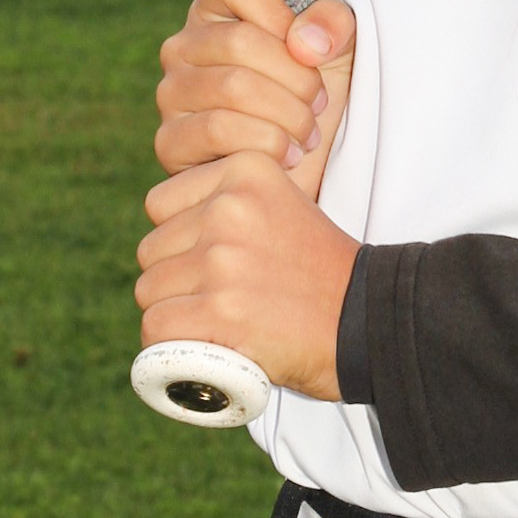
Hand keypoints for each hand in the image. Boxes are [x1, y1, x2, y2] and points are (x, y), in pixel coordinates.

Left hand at [136, 151, 358, 404]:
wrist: (368, 320)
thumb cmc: (319, 273)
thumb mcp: (281, 206)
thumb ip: (229, 202)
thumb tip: (166, 227)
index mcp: (245, 169)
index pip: (159, 205)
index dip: (180, 241)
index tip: (215, 262)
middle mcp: (230, 207)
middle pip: (151, 251)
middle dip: (176, 280)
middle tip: (221, 299)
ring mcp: (222, 258)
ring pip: (149, 290)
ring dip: (174, 314)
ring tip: (217, 323)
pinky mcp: (219, 309)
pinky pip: (156, 327)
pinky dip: (170, 346)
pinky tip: (202, 347)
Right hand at [155, 0, 355, 201]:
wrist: (313, 170)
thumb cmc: (318, 99)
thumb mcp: (342, 50)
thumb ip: (335, 23)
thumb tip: (303, 42)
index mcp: (216, 10)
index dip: (280, 13)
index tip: (310, 51)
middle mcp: (183, 46)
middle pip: (240, 41)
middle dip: (297, 79)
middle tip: (318, 105)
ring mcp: (171, 93)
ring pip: (232, 87)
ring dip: (287, 115)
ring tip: (307, 134)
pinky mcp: (170, 141)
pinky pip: (217, 129)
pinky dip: (265, 144)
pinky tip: (286, 156)